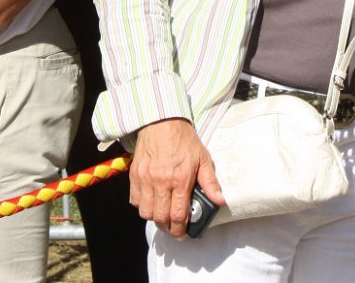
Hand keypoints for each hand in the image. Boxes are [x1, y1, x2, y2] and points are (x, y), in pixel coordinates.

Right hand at [130, 118, 222, 238]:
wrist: (161, 121)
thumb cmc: (183, 139)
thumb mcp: (203, 158)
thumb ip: (210, 182)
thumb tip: (219, 200)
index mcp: (180, 179)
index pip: (178, 215)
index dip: (180, 229)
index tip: (183, 233)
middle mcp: (161, 181)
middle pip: (160, 217)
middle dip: (167, 227)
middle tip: (173, 226)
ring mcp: (145, 178)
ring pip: (146, 212)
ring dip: (154, 217)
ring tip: (162, 213)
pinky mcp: (134, 175)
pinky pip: (134, 200)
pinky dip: (142, 205)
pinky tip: (151, 201)